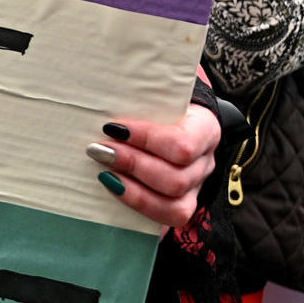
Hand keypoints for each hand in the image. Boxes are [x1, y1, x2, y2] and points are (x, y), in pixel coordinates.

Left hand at [90, 100, 218, 227]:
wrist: (175, 119)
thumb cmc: (159, 104)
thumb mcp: (155, 92)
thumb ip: (139, 91)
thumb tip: (104, 81)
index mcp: (205, 129)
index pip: (183, 143)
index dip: (146, 139)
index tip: (112, 127)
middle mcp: (205, 163)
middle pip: (176, 179)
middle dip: (132, 166)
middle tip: (98, 150)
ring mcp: (196, 189)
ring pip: (174, 206)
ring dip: (132, 191)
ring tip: (103, 173)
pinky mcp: (181, 206)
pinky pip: (167, 221)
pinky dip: (138, 209)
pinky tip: (114, 192)